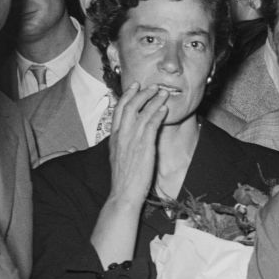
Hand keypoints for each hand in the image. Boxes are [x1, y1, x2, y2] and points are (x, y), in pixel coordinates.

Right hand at [106, 83, 168, 206]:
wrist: (123, 194)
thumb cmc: (124, 179)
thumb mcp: (119, 157)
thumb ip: (124, 144)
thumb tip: (131, 137)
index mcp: (114, 137)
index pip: (119, 110)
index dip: (127, 95)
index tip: (134, 86)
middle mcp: (121, 135)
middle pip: (129, 106)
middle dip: (141, 93)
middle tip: (152, 85)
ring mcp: (132, 140)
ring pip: (142, 113)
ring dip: (154, 100)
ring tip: (163, 92)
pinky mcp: (143, 147)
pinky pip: (151, 125)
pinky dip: (158, 115)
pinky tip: (165, 109)